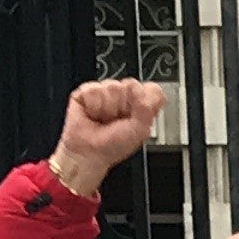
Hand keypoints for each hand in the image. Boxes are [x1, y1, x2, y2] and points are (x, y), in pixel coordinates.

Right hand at [50, 79, 167, 195]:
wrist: (89, 153)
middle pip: (130, 85)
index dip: (144, 100)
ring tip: (103, 119)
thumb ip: (147, 107)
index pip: (152, 89)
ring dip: (107, 109)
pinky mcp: (87, 91)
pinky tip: (92, 114)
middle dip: (123, 107)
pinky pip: (94, 90)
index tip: (136, 115)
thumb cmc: (113, 145)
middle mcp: (124, 96)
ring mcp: (106, 92)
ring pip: (112, 87)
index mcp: (141, 104)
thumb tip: (135, 86)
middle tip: (116, 120)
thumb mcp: (141, 130)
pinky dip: (93, 106)